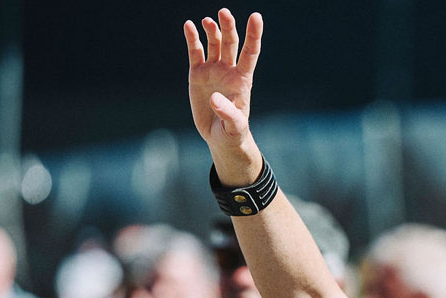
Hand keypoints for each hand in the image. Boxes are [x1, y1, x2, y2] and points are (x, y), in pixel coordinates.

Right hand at [183, 9, 263, 181]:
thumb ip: (228, 113)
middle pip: (231, 43)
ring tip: (207, 21)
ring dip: (211, 30)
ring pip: (214, 43)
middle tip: (224, 12)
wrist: (219, 137)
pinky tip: (189, 26)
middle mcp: (228, 70)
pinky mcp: (198, 74)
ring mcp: (213, 70)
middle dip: (228, 27)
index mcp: (242, 79)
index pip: (250, 52)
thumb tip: (215, 99)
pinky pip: (195, 52)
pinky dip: (192, 38)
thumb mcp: (234, 126)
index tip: (256, 16)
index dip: (254, 34)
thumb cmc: (232, 132)